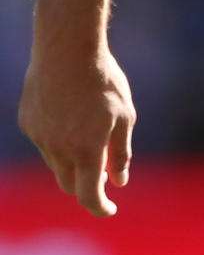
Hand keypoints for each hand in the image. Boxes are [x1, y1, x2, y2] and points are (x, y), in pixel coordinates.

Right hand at [18, 45, 135, 216]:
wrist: (67, 46)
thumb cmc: (103, 79)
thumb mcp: (124, 115)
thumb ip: (121, 152)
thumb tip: (119, 181)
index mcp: (86, 151)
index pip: (89, 196)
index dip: (101, 207)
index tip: (110, 208)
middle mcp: (58, 149)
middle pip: (70, 184)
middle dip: (86, 185)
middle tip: (103, 174)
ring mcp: (39, 136)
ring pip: (56, 162)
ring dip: (72, 159)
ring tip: (88, 133)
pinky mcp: (28, 121)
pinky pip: (44, 140)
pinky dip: (57, 139)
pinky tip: (69, 114)